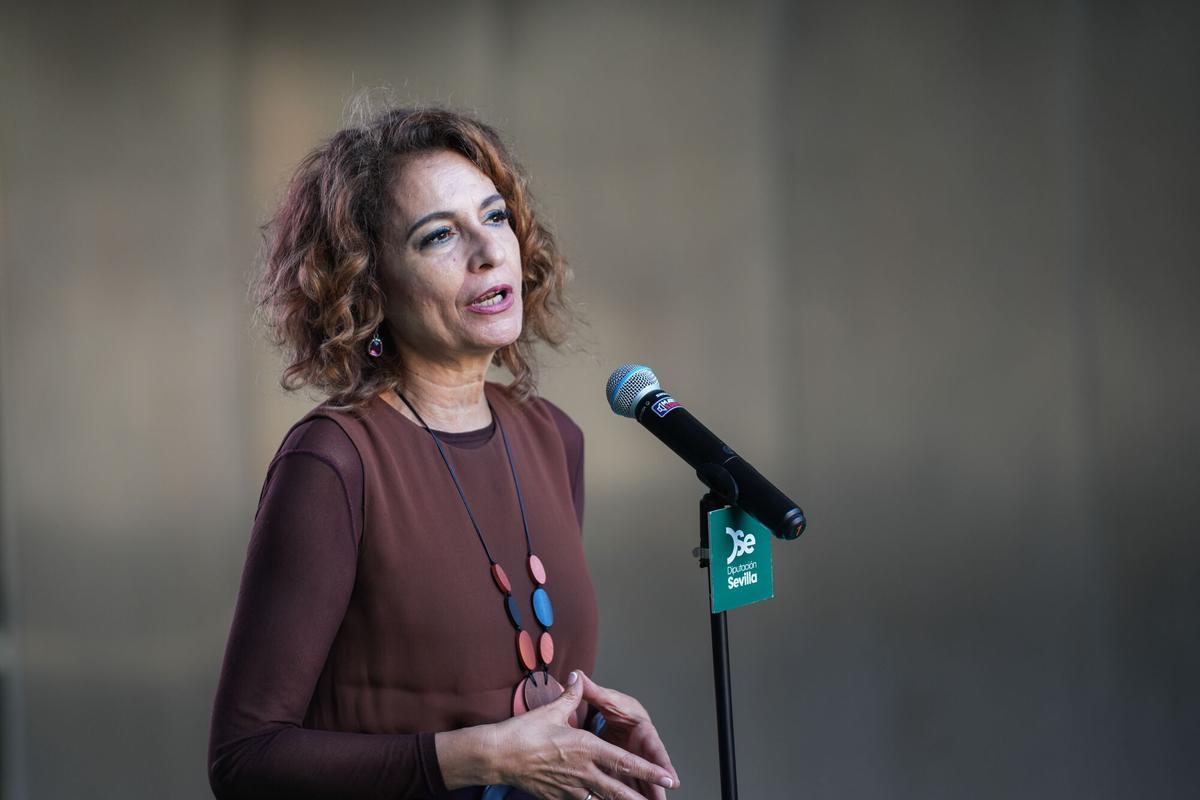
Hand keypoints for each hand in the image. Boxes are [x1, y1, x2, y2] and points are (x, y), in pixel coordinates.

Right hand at [484, 671, 677, 799]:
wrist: (496, 757)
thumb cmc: (522, 733)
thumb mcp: (551, 711)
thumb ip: (571, 697)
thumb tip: (579, 679)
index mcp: (585, 748)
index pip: (624, 761)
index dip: (647, 771)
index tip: (666, 777)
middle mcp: (582, 771)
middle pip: (618, 788)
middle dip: (641, 795)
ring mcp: (570, 788)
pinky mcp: (557, 797)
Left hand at [576, 671, 679, 799]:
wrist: (613, 714)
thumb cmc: (615, 705)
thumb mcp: (606, 698)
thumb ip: (592, 690)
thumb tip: (576, 675)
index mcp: (643, 730)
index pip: (655, 748)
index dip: (662, 763)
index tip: (671, 778)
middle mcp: (641, 748)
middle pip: (650, 769)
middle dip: (657, 787)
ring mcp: (633, 759)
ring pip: (640, 780)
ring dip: (644, 793)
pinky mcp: (623, 769)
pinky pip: (627, 783)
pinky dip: (628, 794)